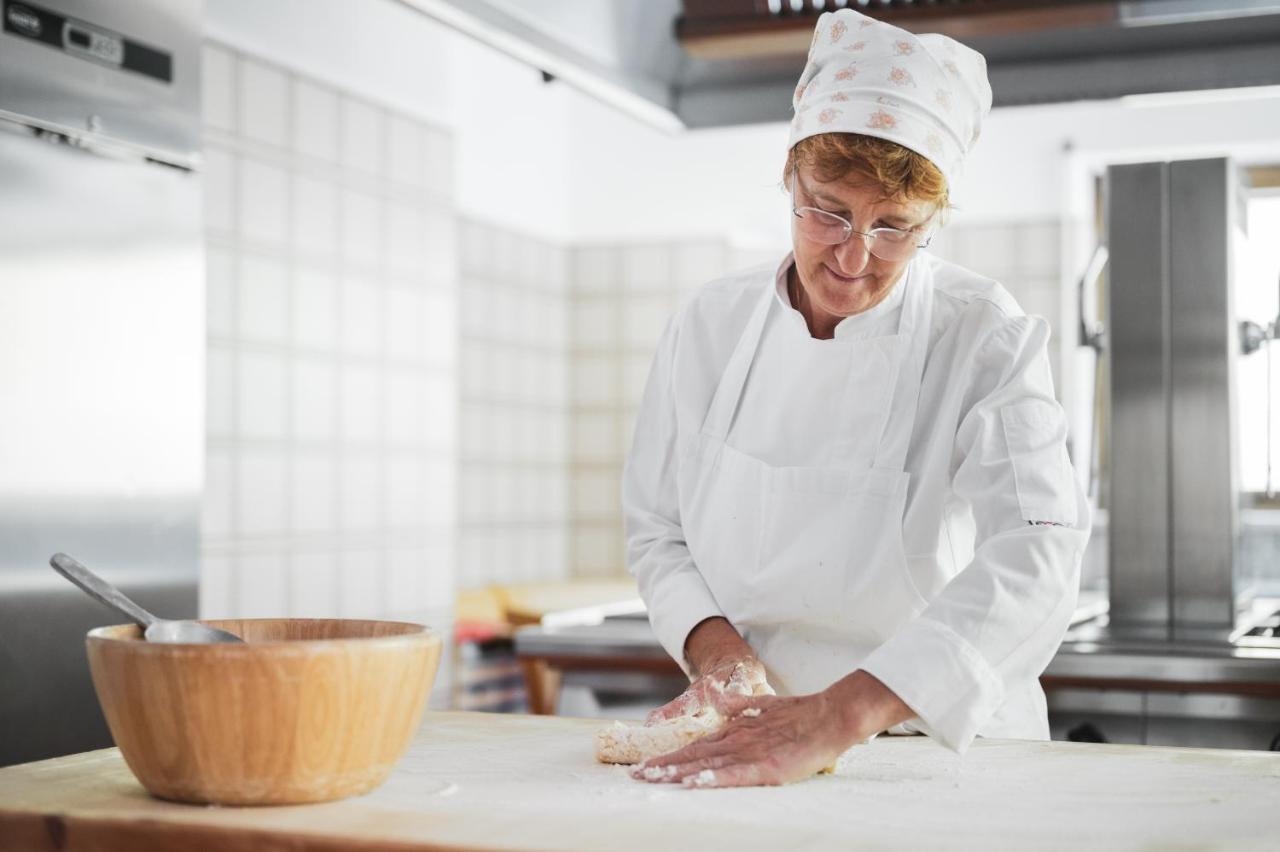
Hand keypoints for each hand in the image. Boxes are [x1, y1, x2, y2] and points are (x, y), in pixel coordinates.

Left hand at [633, 671, 914, 787]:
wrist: (828, 716)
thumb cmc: (797, 714)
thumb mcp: (759, 705)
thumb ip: (733, 702)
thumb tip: (711, 693)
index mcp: (734, 730)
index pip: (695, 746)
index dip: (669, 756)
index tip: (646, 765)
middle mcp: (736, 740)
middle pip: (692, 755)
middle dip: (664, 766)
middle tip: (636, 775)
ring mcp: (750, 753)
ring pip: (706, 764)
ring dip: (679, 772)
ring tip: (654, 779)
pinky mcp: (766, 766)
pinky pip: (733, 775)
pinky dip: (711, 778)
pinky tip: (692, 784)